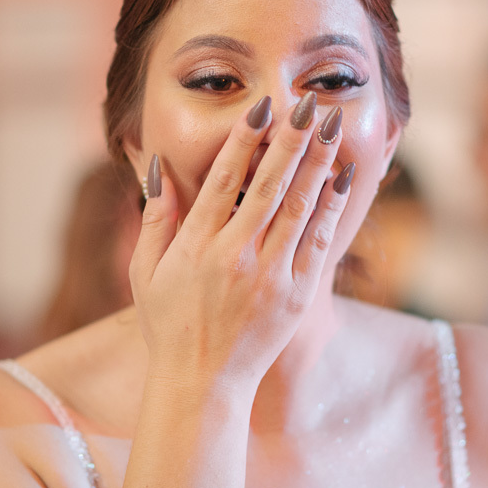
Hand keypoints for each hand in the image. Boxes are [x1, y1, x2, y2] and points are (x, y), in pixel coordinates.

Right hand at [129, 93, 353, 391]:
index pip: (223, 181)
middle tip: (309, 103)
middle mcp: (235, 257)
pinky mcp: (296, 296)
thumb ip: (154, 219)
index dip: (243, 142)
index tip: (262, 109)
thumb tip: (155, 166)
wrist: (202, 384)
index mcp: (196, 247)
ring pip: (298, 208)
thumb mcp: (144, 273)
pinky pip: (318, 242)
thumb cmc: (169, 327)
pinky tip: (342, 176)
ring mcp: (270, 277)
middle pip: (269, 186)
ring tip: (333, 125)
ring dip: (318, 163)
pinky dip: (331, 206)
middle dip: (291, 140)